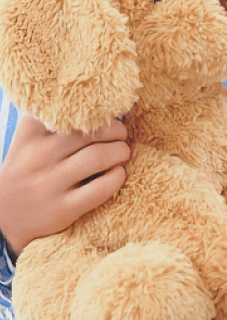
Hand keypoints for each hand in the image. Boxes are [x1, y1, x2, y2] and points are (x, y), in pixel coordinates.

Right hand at [0, 114, 129, 257]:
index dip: (94, 108)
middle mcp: (38, 157)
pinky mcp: (63, 210)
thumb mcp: (28, 141)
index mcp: (31, 136)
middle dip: (116, 130)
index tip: (106, 110)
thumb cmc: (27, 170)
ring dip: (121, 151)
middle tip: (121, 134)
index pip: (67, 110)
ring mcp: (50, 185)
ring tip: (122, 152)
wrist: (3, 218)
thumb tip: (96, 101)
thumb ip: (51, 119)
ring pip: (98, 157)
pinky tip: (117, 173)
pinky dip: (117, 177)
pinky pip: (101, 188)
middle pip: (90, 131)